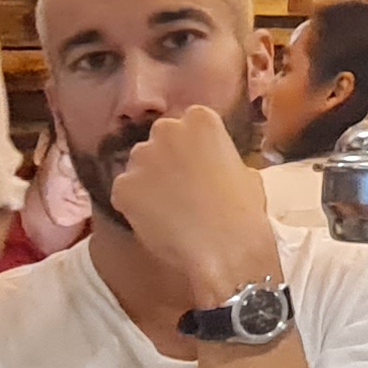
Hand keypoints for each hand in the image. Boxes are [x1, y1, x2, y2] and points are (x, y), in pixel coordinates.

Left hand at [119, 106, 284, 314]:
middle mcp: (166, 129)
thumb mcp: (245, 172)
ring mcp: (140, 157)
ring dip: (148, 184)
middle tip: (180, 190)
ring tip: (168, 212)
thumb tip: (212, 168)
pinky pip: (124, 194)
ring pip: (139, 167)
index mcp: (200, 120)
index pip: (187, 125)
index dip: (191, 150)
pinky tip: (155, 224)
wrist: (225, 248)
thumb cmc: (244, 212)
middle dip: (165, 161)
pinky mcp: (122, 186)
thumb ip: (221, 159)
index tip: (197, 168)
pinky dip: (134, 208)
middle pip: (159, 141)